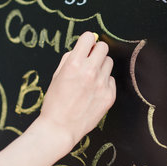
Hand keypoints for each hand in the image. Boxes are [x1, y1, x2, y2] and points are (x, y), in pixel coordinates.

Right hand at [40, 32, 115, 149]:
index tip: (86, 46)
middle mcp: (90, 71)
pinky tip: (94, 91)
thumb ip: (70, 58)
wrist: (60, 127)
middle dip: (96, 51)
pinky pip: (111, 79)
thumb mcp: (57, 75)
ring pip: (109, 62)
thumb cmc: (55, 102)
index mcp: (74, 64)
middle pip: (103, 47)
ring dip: (101, 66)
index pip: (89, 37)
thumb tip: (82, 48)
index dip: (87, 40)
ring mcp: (101, 84)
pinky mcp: (109, 95)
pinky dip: (104, 82)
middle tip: (90, 60)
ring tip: (91, 78)